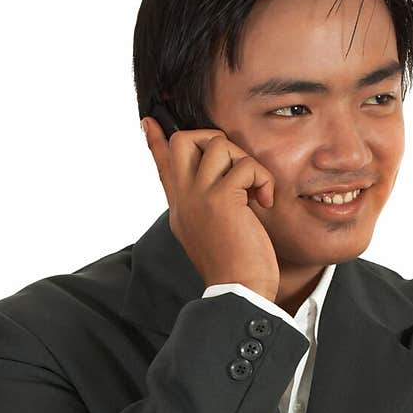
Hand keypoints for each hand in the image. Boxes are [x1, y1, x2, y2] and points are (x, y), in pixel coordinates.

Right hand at [141, 116, 279, 300]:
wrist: (239, 290)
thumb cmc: (234, 266)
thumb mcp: (211, 232)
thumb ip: (207, 206)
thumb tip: (222, 183)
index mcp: (180, 207)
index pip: (163, 165)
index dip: (156, 141)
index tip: (148, 122)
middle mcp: (184, 198)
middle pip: (183, 140)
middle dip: (213, 139)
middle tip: (235, 166)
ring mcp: (198, 196)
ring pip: (218, 144)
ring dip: (246, 162)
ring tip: (255, 192)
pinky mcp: (220, 199)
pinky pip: (245, 167)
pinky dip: (263, 181)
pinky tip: (264, 203)